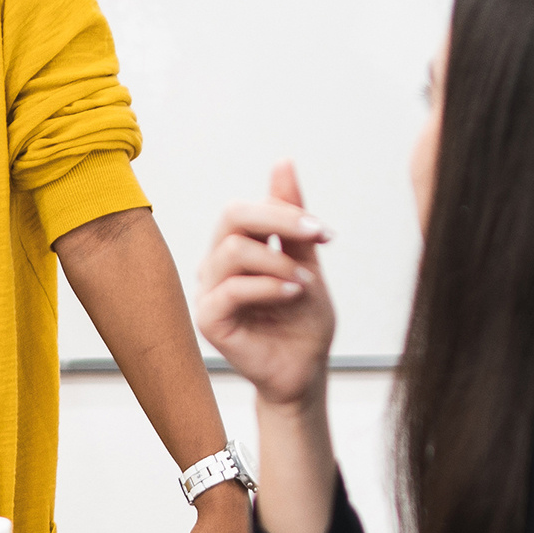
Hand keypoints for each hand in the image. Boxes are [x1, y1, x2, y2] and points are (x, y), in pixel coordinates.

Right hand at [195, 162, 339, 410]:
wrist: (305, 371)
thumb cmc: (303, 321)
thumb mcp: (305, 262)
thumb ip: (292, 219)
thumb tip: (282, 162)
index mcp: (236, 248)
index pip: (248, 209)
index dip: (286, 210)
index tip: (325, 232)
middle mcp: (216, 265)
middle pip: (232, 217)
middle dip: (278, 218)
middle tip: (316, 234)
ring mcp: (208, 292)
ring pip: (232, 251)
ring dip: (277, 262)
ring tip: (306, 282)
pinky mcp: (208, 320)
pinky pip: (232, 290)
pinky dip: (269, 287)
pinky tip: (294, 294)